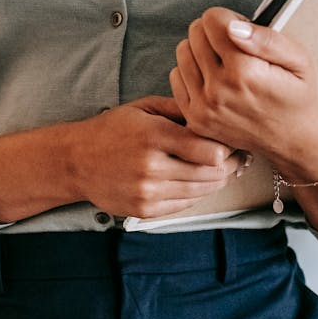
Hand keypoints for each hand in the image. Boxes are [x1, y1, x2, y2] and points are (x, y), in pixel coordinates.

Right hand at [69, 95, 239, 218]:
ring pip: (201, 192)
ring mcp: (148, 192)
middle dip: (231, 165)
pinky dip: (198, 193)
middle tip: (241, 156)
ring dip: (219, 181)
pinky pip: (185, 205)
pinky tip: (201, 181)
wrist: (76, 161)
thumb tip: (214, 114)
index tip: (233, 140)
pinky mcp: (145, 210)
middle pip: (210, 174)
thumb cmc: (112, 130)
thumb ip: (180, 110)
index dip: (227, 147)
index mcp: (154, 136)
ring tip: (227, 169)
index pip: (208, 150)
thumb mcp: (144, 108)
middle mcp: (152, 167)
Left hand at [169, 8, 317, 181]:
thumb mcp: (300, 60)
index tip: (244, 33)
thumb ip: (267, 39)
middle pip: (195, 32)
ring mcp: (203, 107)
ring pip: (183, 51)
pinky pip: (176, 75)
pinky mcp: (194, 118)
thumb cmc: (298, 97)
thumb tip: (233, 26)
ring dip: (201, 50)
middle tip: (237, 48)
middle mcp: (219, 90)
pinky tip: (214, 79)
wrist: (294, 141)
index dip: (231, 19)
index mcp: (244, 71)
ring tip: (226, 63)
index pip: (211, 19)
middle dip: (216, 32)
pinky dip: (192, 71)